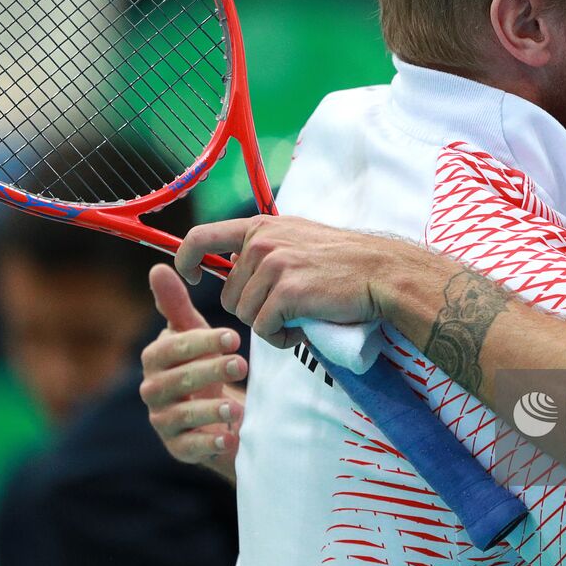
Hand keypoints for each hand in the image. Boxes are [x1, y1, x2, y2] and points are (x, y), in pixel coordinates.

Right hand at [140, 265, 248, 482]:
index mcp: (156, 358)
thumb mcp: (196, 333)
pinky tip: (231, 438)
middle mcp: (152, 389)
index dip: (201, 342)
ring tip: (237, 407)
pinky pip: (189, 447)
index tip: (234, 337)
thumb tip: (158, 267)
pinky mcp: (178, 447)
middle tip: (242, 364)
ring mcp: (163, 420)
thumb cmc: (204, 363)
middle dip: (209, 371)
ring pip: (181, 415)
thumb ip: (177, 306)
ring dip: (209, 411)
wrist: (220, 410)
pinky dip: (209, 444)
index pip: (172, 348)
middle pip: (176, 381)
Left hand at [175, 215, 439, 345]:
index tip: (193, 277)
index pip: (200, 237)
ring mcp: (274, 267)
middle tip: (288, 308)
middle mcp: (262, 243)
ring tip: (300, 316)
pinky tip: (304, 328)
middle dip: (252, 309)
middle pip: (227, 295)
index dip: (185, 260)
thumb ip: (263, 247)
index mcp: (260, 227)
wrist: (380, 272)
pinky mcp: (287, 293)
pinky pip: (264, 330)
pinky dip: (282, 338)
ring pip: (244, 315)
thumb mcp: (297, 238)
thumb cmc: (342, 261)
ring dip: (269, 325)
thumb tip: (230, 267)